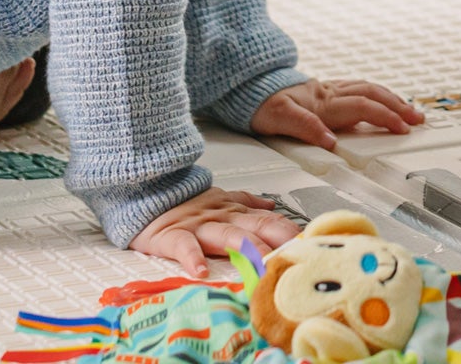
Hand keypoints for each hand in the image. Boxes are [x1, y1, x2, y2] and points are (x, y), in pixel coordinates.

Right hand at [131, 186, 295, 277]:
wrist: (150, 189)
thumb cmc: (188, 202)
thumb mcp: (221, 198)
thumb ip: (247, 202)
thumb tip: (273, 204)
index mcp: (235, 211)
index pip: (268, 220)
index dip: (288, 231)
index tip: (309, 242)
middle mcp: (222, 217)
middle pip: (254, 228)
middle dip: (277, 241)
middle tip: (296, 254)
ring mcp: (199, 225)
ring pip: (226, 236)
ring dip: (246, 249)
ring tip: (262, 264)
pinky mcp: (173, 234)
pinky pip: (184, 246)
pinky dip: (192, 258)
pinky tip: (201, 272)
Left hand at [250, 77, 423, 152]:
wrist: (249, 87)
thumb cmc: (261, 105)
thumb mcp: (278, 119)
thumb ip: (305, 128)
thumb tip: (331, 141)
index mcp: (323, 103)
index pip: (363, 107)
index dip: (385, 116)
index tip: (404, 128)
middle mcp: (330, 94)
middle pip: (372, 95)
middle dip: (398, 106)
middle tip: (418, 118)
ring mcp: (329, 90)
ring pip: (367, 89)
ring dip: (391, 98)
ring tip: (408, 108)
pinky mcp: (324, 91)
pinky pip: (357, 88)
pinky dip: (375, 93)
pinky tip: (380, 99)